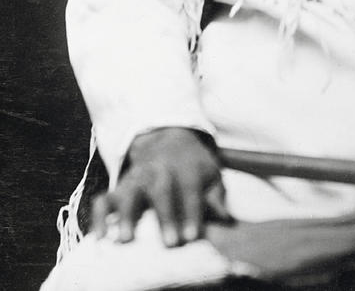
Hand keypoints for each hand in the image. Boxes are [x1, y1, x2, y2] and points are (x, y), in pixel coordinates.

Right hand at [92, 127, 229, 245]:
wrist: (167, 139)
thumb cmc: (193, 166)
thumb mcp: (210, 173)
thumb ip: (216, 196)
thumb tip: (227, 219)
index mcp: (185, 168)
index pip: (190, 190)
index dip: (192, 213)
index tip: (193, 237)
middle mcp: (158, 171)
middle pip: (160, 191)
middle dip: (165, 216)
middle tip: (170, 244)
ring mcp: (136, 178)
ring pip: (129, 193)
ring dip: (127, 215)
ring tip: (126, 240)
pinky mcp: (119, 187)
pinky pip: (103, 199)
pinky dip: (99, 217)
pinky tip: (100, 237)